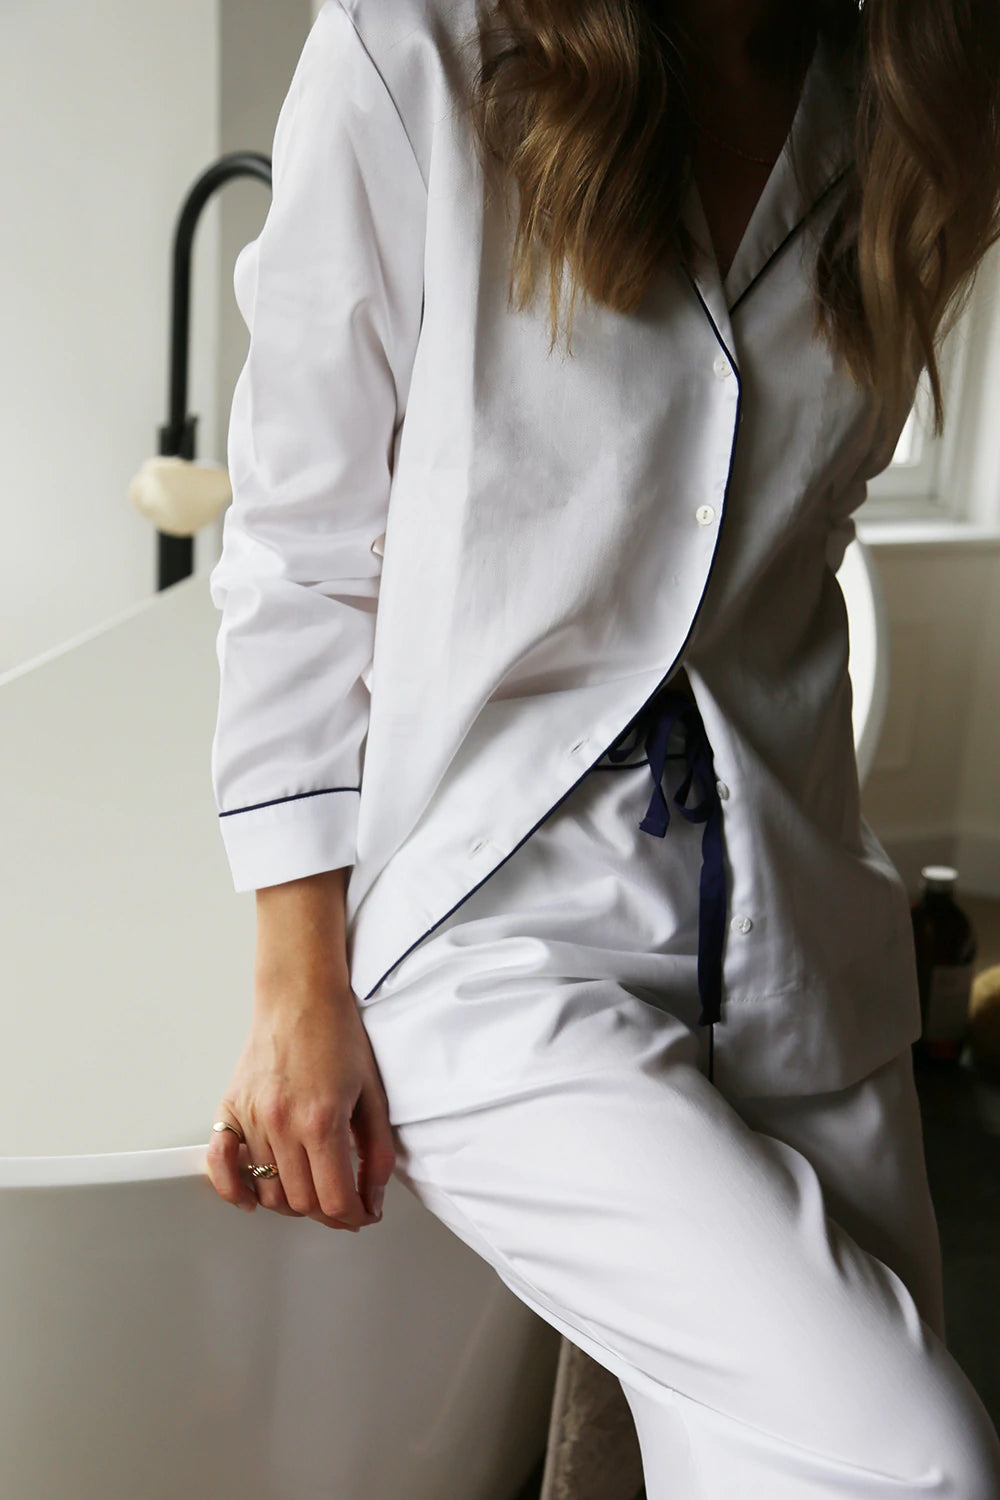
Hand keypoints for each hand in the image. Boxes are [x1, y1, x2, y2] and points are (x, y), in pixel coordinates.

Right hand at [205, 980, 395, 1231]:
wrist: (301, 996)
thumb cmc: (338, 1036)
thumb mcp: (373, 1095)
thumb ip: (378, 1152)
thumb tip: (372, 1197)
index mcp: (322, 1120)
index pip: (333, 1200)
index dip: (352, 1217)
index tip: (361, 1213)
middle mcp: (282, 1123)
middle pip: (301, 1202)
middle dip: (328, 1213)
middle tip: (344, 1203)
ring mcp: (252, 1118)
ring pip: (267, 1191)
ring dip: (293, 1202)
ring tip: (312, 1188)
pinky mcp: (231, 1109)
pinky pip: (220, 1164)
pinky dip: (233, 1190)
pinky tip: (251, 1198)